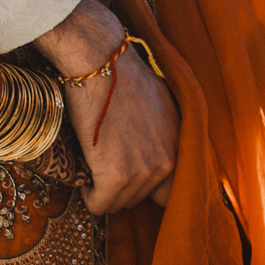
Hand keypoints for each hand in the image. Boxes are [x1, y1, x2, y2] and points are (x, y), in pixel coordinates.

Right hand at [34, 0, 178, 213]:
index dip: (149, 187)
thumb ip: (163, 131)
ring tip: (94, 166)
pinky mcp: (116, 176)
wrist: (100, 59)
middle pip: (142, 199)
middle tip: (106, 166)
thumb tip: (151, 146)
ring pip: (119, 203)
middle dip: (123, 186)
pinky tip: (85, 178)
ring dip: (105, 191)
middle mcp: (168, 161)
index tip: (131, 177)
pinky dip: (89, 196)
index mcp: (179, 144)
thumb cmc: (123, 72)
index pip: (171, 191)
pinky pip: (99, 205)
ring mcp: (143, 171)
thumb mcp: (161, 101)